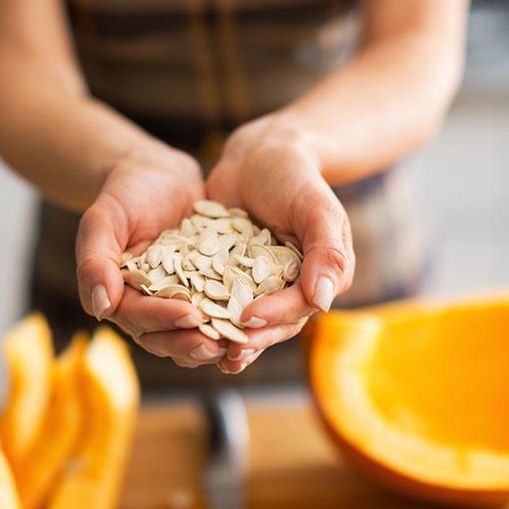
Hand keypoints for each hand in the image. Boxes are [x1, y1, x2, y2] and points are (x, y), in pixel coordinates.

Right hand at [76, 146, 228, 367]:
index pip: (139, 318)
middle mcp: (148, 306)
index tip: (189, 315)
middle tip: (218, 345)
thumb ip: (95, 262)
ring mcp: (179, 301)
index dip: (163, 319)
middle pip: (166, 337)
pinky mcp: (206, 291)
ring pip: (192, 334)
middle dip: (191, 343)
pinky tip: (256, 319)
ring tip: (238, 343)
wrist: (159, 175)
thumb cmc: (125, 194)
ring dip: (214, 342)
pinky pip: (218, 313)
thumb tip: (100, 309)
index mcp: (120, 296)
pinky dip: (233, 321)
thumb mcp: (103, 219)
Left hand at [205, 116, 354, 372]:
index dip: (275, 316)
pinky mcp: (226, 277)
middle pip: (271, 324)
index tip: (249, 317)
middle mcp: (288, 288)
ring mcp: (256, 285)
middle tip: (227, 353)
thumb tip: (324, 302)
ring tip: (205, 353)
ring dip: (225, 338)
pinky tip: (182, 326)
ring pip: (243, 321)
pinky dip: (202, 315)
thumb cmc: (294, 176)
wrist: (257, 155)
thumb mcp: (316, 207)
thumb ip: (326, 252)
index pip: (298, 307)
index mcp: (317, 278)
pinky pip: (216, 300)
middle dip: (250, 339)